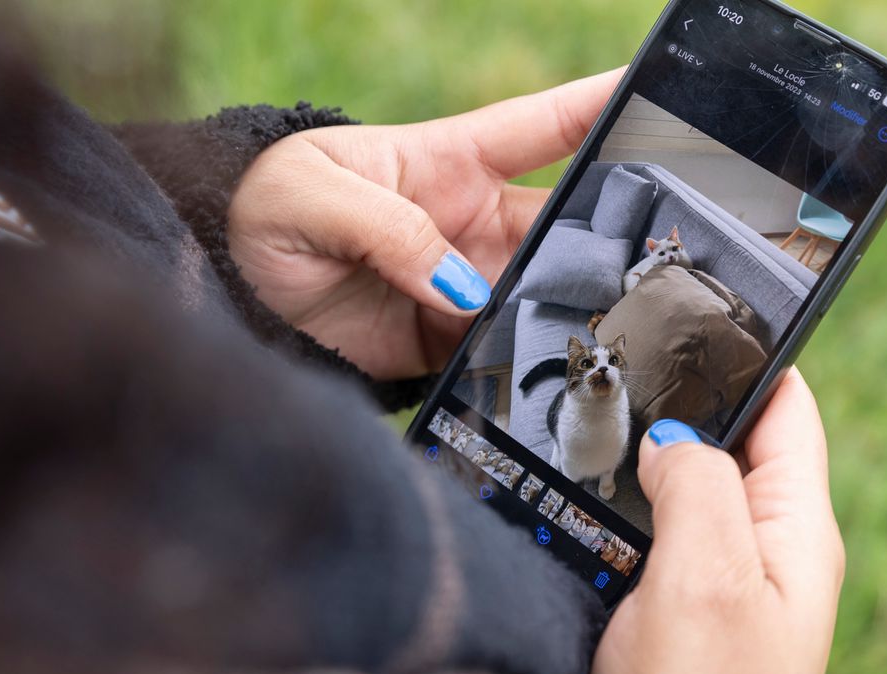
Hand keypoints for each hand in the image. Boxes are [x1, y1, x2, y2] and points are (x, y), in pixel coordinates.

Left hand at [227, 70, 621, 379]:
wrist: (224, 297)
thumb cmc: (257, 214)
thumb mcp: (309, 193)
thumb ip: (387, 227)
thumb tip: (463, 288)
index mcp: (448, 161)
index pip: (544, 127)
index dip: (603, 107)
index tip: (662, 95)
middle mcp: (471, 222)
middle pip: (565, 221)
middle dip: (611, 232)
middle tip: (657, 250)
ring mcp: (466, 283)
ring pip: (548, 289)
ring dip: (575, 303)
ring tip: (613, 318)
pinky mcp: (451, 340)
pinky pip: (507, 348)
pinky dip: (531, 357)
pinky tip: (554, 365)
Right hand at [588, 369, 844, 673]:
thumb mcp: (703, 577)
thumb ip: (699, 484)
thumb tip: (674, 434)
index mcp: (796, 532)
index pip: (789, 406)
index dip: (750, 352)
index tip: (696, 309)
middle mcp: (770, 553)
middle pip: (734, 441)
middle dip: (683, 404)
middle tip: (620, 370)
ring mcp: (728, 586)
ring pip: (689, 488)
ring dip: (649, 463)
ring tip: (596, 428)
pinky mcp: (685, 615)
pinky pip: (661, 538)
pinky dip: (628, 513)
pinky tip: (591, 504)